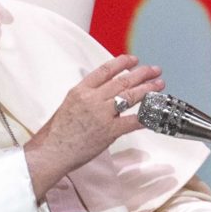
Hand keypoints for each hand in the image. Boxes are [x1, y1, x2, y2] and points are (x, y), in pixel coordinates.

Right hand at [24, 54, 162, 198]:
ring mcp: (102, 114)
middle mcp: (92, 99)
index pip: (105, 70)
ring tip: (159, 85)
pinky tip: (155, 113)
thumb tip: (103, 92)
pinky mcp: (109, 131)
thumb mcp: (68, 104)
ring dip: (148, 90)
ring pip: (130, 97)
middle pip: (122, 81)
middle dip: (141, 74)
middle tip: (154, 70)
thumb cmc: (56, 133)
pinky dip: (145, 117)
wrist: (51, 152)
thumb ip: (86, 96)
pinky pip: (132, 121)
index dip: (122, 63)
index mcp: (81, 90)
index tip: (134, 60)